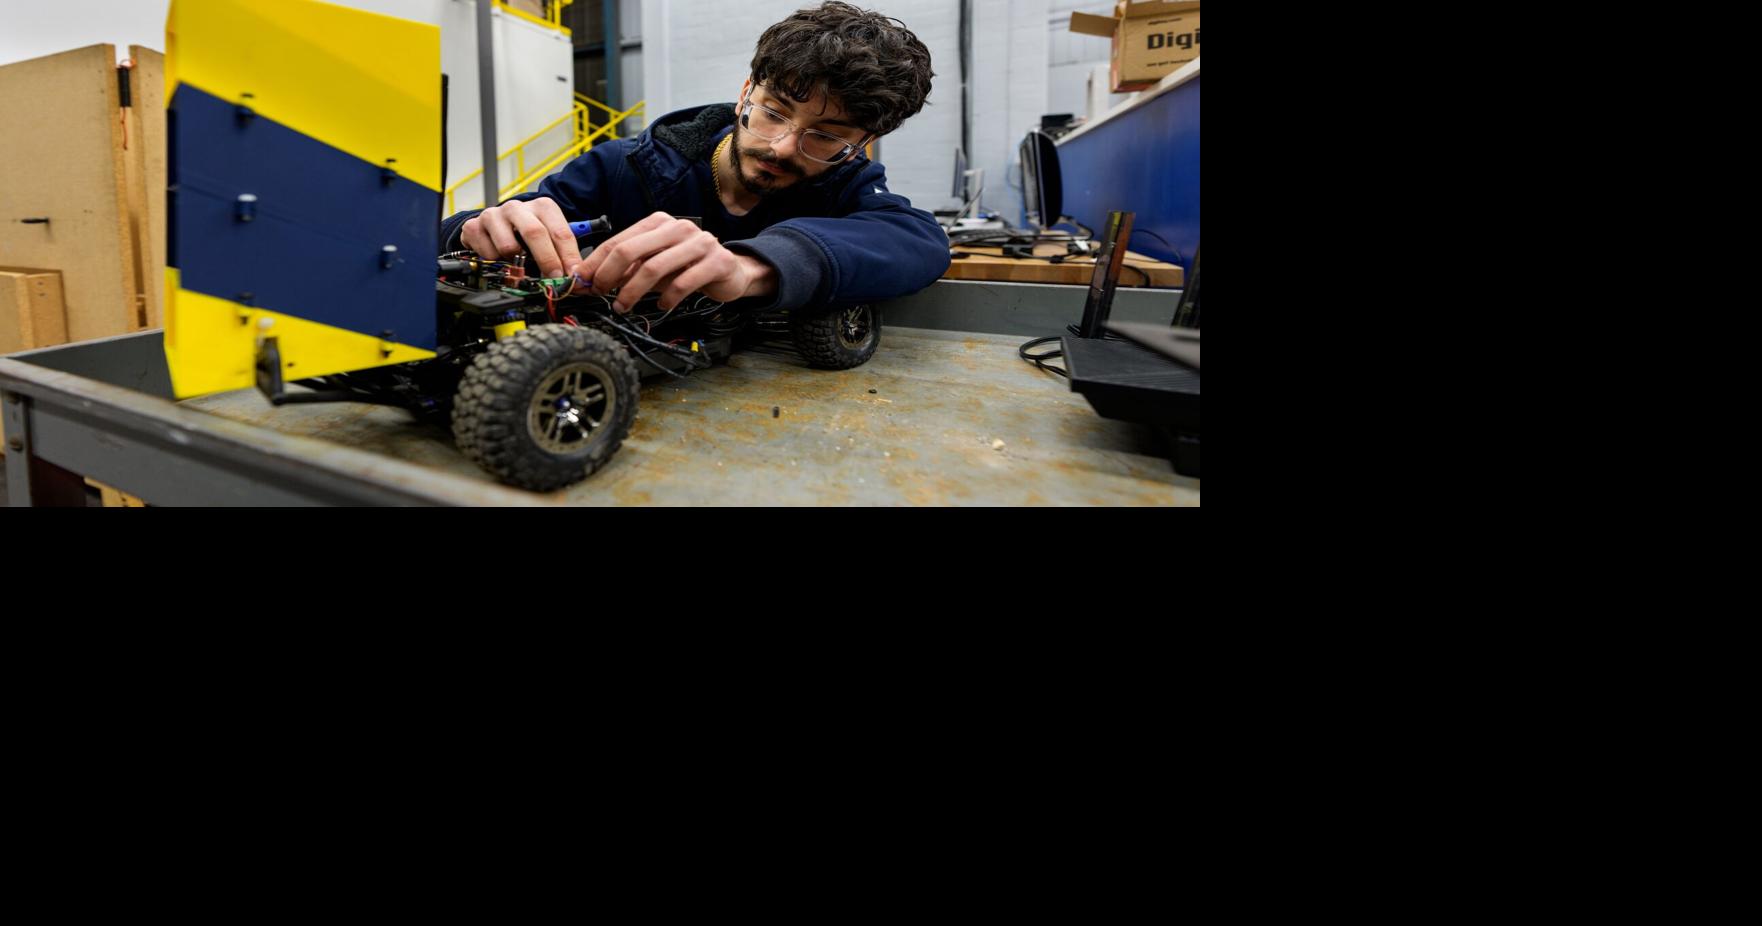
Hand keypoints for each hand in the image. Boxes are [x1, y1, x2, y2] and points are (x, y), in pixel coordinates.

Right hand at [459, 197, 581, 277]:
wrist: (492, 225)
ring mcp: (493, 215)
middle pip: (535, 233)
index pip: (560, 232)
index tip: (572, 276)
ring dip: (516, 262)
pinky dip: (496, 262)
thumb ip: (563, 253)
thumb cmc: (524, 233)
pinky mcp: (473, 226)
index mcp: (541, 206)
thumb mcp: (548, 237)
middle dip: (547, 260)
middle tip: (552, 278)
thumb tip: (576, 276)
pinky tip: (498, 256)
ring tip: (517, 261)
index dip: (568, 257)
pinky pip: (488, 254)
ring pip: (508, 247)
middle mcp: (517, 207)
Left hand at [571, 212, 776, 312]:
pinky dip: (667, 298)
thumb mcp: (654, 266)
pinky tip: (662, 306)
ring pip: (654, 268)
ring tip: (623, 307)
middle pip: (632, 250)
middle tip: (598, 294)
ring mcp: (699, 242)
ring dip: (633, 291)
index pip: (619, 240)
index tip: (581, 282)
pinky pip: (683, 282)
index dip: (596, 262)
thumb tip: (592, 282)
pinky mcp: (717, 262)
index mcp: (659, 222)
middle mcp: (678, 227)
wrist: (731, 272)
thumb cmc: (688, 268)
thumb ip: (627, 270)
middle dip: (609, 275)